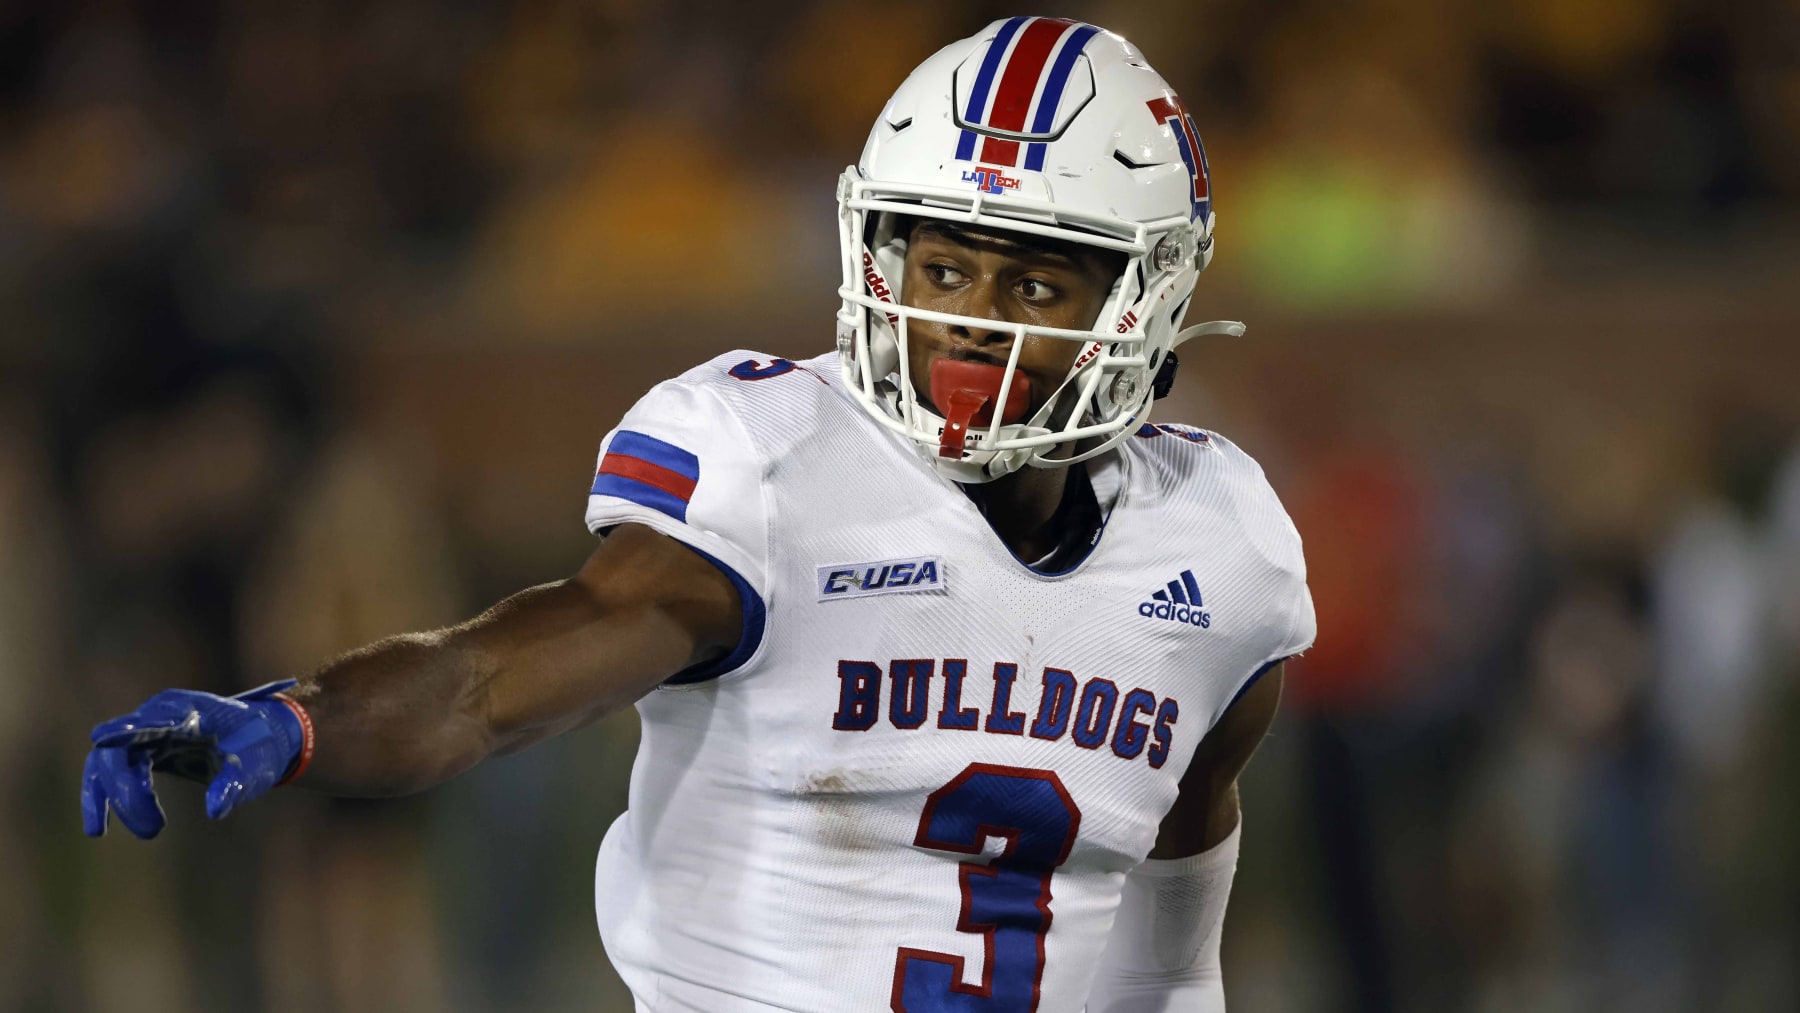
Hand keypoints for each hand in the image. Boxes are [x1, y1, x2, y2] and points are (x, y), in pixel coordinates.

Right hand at [81, 680, 310, 838]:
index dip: (126, 731)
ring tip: (120, 831)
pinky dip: (106, 796)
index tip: (102, 738)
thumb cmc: (257, 747)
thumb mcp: (252, 766)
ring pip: (108, 761)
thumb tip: (214, 810)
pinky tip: (98, 826)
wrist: (262, 737)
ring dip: (110, 797)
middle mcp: (160, 715)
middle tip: (154, 830)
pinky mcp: (145, 748)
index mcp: (189, 711)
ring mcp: (148, 730)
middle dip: (126, 792)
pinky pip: (113, 771)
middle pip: (120, 749)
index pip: (151, 721)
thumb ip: (234, 784)